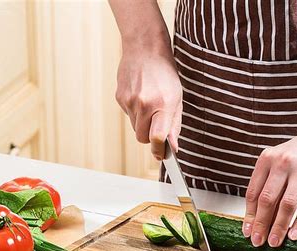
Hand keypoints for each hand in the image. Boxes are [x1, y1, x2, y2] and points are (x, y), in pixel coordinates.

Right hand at [115, 40, 182, 159]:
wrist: (145, 49)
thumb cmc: (165, 74)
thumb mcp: (177, 98)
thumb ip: (174, 124)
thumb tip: (172, 147)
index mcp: (163, 103)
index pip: (157, 137)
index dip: (158, 150)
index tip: (161, 155)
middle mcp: (144, 103)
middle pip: (143, 138)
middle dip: (150, 137)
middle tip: (157, 125)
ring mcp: (129, 100)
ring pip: (135, 128)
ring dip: (143, 123)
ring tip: (150, 104)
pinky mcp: (119, 97)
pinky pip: (128, 115)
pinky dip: (135, 112)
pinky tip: (140, 96)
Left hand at [243, 128, 296, 246]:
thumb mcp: (278, 162)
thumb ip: (268, 184)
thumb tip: (258, 218)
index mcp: (267, 159)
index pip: (253, 192)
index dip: (249, 215)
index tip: (247, 231)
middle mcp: (282, 163)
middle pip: (267, 200)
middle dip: (261, 224)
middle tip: (257, 242)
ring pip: (287, 205)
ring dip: (279, 227)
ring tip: (274, 242)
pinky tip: (293, 235)